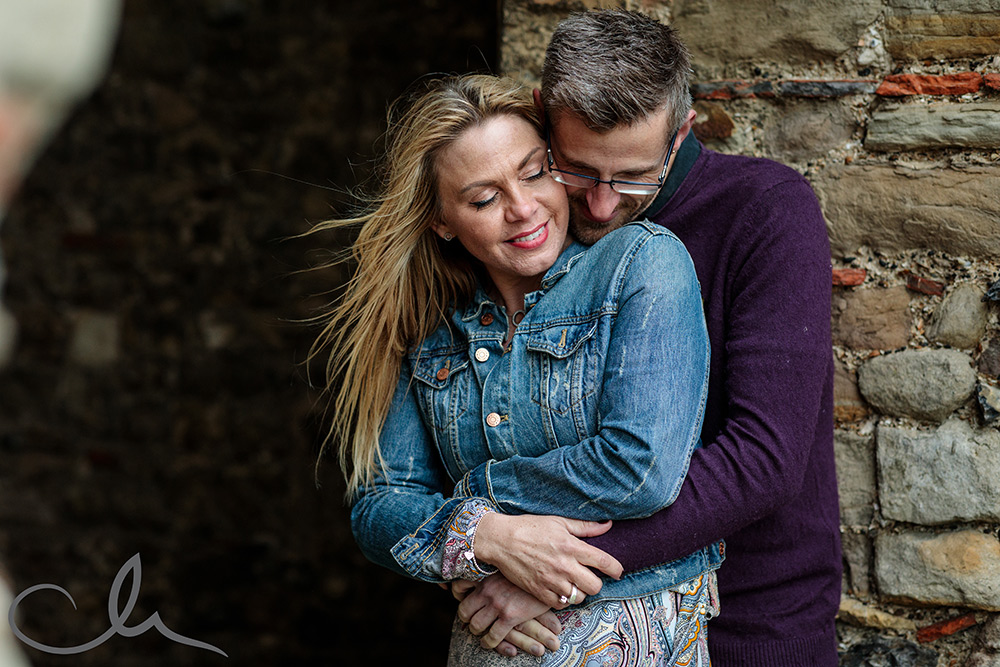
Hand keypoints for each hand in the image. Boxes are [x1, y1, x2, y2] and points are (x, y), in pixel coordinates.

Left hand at [455, 574, 560, 656]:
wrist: (550, 575)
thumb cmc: (530, 569)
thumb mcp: (509, 565)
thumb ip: (495, 569)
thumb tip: (484, 566)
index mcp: (486, 575)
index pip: (459, 585)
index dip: (456, 594)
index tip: (460, 598)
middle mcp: (488, 590)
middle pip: (464, 610)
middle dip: (465, 618)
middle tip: (469, 620)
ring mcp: (497, 604)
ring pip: (475, 625)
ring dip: (475, 631)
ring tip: (479, 633)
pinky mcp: (509, 617)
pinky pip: (492, 636)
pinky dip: (488, 643)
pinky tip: (488, 643)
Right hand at [473, 514, 622, 608]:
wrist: (502, 540)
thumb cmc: (530, 527)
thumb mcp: (559, 521)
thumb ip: (585, 527)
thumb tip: (607, 525)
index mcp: (571, 546)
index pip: (604, 561)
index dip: (616, 569)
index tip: (617, 571)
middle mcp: (564, 565)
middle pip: (595, 585)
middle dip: (596, 582)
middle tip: (590, 577)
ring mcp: (551, 580)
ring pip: (579, 597)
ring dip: (580, 591)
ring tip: (573, 583)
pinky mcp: (539, 591)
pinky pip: (561, 604)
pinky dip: (564, 599)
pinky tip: (560, 589)